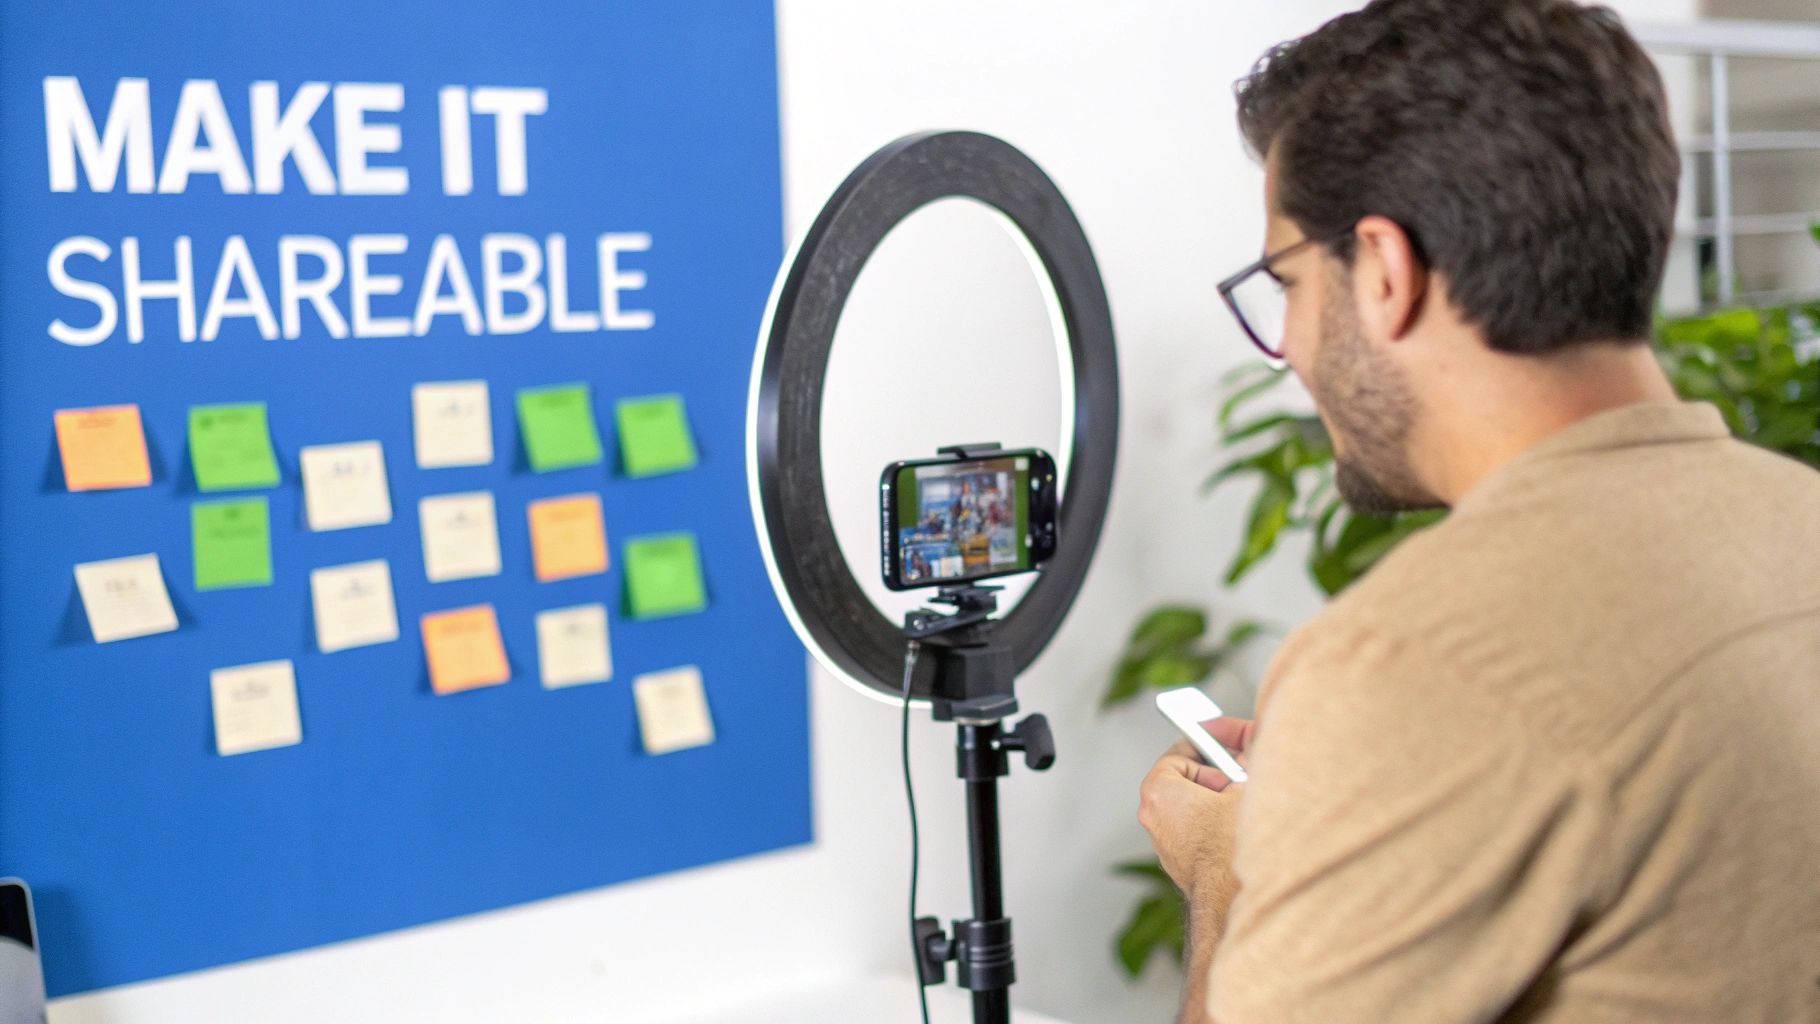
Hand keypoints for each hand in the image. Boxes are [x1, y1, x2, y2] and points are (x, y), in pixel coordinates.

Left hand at [1137, 716, 1254, 897]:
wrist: (1232, 898)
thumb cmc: (1233, 844)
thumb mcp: (1247, 787)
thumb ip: (1245, 759)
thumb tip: (1251, 747)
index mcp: (1159, 791)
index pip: (1179, 753)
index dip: (1207, 747)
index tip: (1223, 745)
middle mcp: (1153, 817)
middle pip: (1185, 780)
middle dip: (1215, 776)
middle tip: (1240, 778)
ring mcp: (1164, 843)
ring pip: (1192, 808)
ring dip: (1217, 803)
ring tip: (1242, 807)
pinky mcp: (1179, 863)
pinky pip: (1196, 832)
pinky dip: (1214, 827)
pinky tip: (1237, 831)